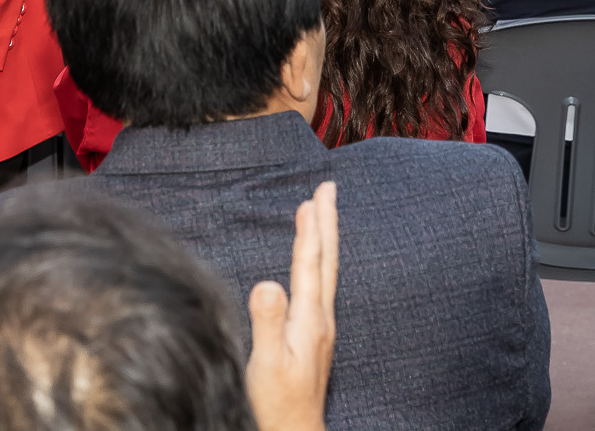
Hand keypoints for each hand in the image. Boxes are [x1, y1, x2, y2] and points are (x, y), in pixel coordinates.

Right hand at [245, 181, 338, 430]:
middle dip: (326, 223)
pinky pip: (319, 285)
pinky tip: (312, 263)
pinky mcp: (313, 336)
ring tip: (321, 214)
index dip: (310, 230)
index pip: (310, 266)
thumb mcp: (266, 364)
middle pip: (325, 262)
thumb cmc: (277, 405)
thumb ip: (267, 323)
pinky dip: (317, 261)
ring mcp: (319, 328)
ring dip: (323, 239)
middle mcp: (320, 320)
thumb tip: (268, 282)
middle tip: (327, 188)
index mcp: (309, 321)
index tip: (312, 197)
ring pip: (325, 272)